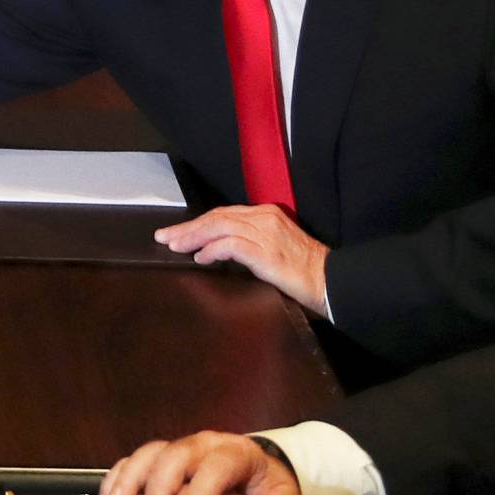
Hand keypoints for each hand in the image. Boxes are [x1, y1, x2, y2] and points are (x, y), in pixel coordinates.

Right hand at [97, 432, 302, 494]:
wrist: (253, 478)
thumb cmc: (263, 493)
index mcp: (235, 452)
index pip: (217, 465)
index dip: (201, 491)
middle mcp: (202, 445)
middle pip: (176, 455)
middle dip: (158, 486)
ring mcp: (177, 449)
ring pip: (148, 454)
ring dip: (128, 480)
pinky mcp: (158, 460)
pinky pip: (132, 461)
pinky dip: (116, 479)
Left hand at [154, 202, 330, 312]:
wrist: (330, 280)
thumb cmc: (303, 269)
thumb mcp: (274, 247)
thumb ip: (250, 242)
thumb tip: (218, 249)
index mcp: (267, 214)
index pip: (224, 214)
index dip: (198, 222)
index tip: (177, 231)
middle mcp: (264, 218)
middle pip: (217, 217)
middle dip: (188, 227)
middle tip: (164, 236)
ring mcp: (265, 233)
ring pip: (219, 227)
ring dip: (193, 236)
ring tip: (175, 245)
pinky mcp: (266, 251)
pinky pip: (231, 245)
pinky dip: (212, 249)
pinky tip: (201, 258)